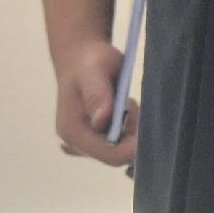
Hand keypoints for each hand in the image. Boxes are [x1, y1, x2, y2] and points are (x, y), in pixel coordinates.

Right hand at [51, 38, 133, 169]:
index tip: (141, 117)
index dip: (133, 144)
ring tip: (127, 104)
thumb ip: (98, 95)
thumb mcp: (95, 72)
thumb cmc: (89, 61)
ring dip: (132, 131)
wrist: (82, 56)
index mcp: (72, 131)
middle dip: (134, 136)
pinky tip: (125, 110)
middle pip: (117, 156)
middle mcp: (75, 142)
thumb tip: (101, 121)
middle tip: (134, 105)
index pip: (110, 155)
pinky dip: (129, 129)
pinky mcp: (94, 136)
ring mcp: (84, 141)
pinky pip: (120, 143)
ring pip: (121, 150)